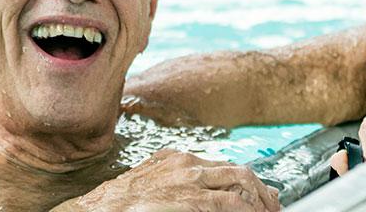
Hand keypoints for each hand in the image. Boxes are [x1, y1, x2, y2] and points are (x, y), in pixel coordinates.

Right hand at [57, 149, 279, 211]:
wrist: (92, 210)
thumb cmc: (115, 206)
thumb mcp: (149, 187)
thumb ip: (176, 187)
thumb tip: (204, 200)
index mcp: (175, 159)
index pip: (224, 166)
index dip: (248, 184)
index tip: (260, 199)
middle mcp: (185, 163)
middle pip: (239, 171)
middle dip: (262, 192)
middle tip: (273, 208)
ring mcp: (187, 179)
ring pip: (241, 182)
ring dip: (260, 201)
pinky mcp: (188, 198)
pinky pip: (231, 202)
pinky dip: (248, 210)